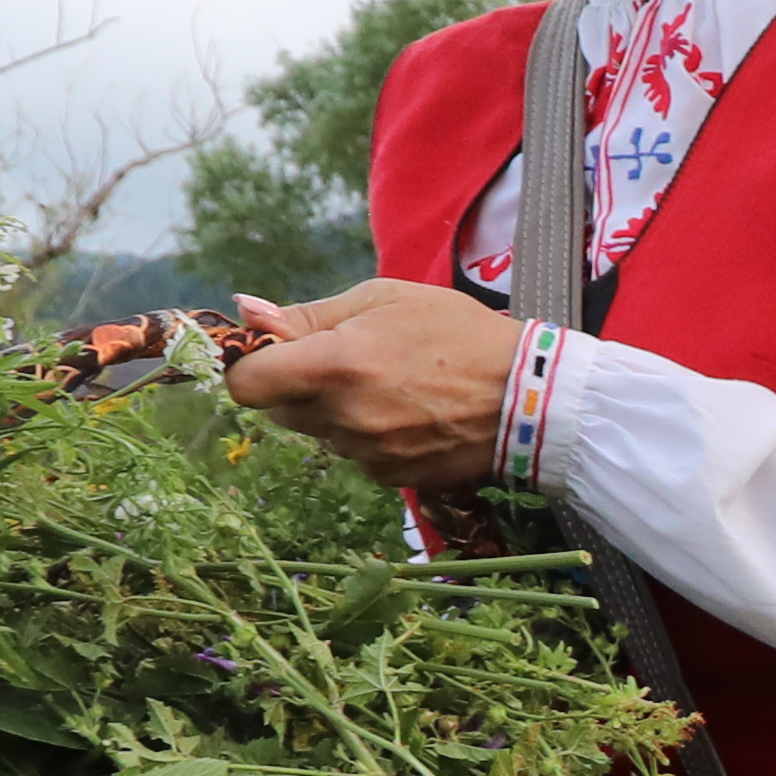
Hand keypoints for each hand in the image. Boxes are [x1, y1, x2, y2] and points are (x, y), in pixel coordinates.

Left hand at [222, 278, 523, 495]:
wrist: (529, 396)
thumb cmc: (458, 333)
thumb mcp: (385, 299)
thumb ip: (310, 314)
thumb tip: (246, 312)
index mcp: (334, 364)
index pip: (246, 383)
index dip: (250, 366)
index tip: (272, 353)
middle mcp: (342, 416)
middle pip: (278, 410)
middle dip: (296, 385)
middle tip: (344, 361)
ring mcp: (365, 453)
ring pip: (318, 432)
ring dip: (333, 410)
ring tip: (387, 385)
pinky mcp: (388, 477)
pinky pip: (353, 453)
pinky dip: (366, 435)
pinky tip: (406, 414)